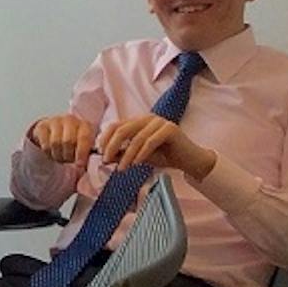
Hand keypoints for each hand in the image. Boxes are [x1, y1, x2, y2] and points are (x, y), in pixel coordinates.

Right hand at [25, 114, 95, 166]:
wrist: (54, 131)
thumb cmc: (73, 141)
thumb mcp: (82, 146)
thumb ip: (85, 157)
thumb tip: (81, 170)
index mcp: (84, 125)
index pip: (84, 138)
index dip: (82, 153)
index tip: (79, 165)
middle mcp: (70, 120)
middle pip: (68, 141)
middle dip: (68, 156)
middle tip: (69, 161)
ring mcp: (55, 122)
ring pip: (55, 143)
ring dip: (58, 155)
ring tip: (61, 158)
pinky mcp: (42, 126)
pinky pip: (45, 144)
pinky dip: (48, 153)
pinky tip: (52, 153)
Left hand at [96, 114, 216, 180]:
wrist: (188, 160)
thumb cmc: (163, 156)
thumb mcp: (138, 156)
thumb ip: (123, 153)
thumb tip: (105, 156)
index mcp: (138, 121)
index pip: (116, 125)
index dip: (105, 139)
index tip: (99, 153)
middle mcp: (148, 118)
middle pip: (123, 129)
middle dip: (112, 146)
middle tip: (106, 161)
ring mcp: (159, 122)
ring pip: (136, 138)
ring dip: (126, 155)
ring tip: (121, 169)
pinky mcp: (170, 129)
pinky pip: (150, 142)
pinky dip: (141, 154)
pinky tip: (136, 164)